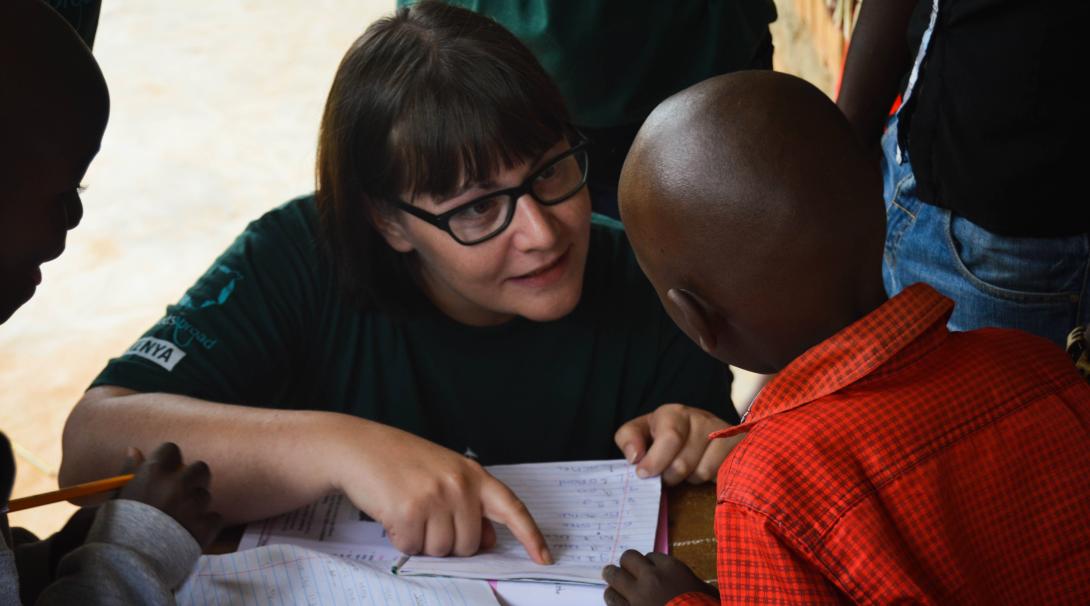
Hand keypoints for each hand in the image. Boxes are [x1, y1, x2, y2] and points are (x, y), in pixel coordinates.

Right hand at [117, 442, 222, 547]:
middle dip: (193, 479)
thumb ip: (129, 471)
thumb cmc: (118, 528)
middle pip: (200, 468)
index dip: (170, 460)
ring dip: (196, 505)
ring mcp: (194, 505)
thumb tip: (134, 449)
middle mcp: (178, 484)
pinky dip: (205, 525)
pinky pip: (215, 517)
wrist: (128, 563)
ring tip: (179, 520)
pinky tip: (189, 533)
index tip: (166, 471)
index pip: (172, 449)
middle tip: (181, 494)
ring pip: (205, 495)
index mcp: (154, 472)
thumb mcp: (119, 496)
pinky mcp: (206, 525)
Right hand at [332, 423, 551, 563]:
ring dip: (422, 541)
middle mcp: (459, 485)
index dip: (531, 535)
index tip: (544, 557)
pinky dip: (401, 539)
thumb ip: (470, 505)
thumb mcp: (445, 475)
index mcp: (473, 474)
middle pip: (469, 545)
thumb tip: (489, 540)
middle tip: (426, 517)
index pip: (512, 508)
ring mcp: (435, 497)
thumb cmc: (402, 462)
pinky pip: (413, 548)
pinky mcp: (409, 511)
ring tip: (408, 511)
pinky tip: (393, 515)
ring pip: (441, 550)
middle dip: (447, 541)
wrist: (360, 447)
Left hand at [602, 550, 717, 605]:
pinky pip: (611, 599)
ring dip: (615, 580)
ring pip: (614, 577)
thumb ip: (692, 583)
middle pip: (628, 558)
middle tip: (625, 569)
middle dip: (627, 564)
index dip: (650, 564)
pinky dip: (613, 597)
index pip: (651, 555)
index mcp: (671, 569)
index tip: (651, 571)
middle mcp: (650, 578)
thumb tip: (690, 585)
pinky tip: (616, 598)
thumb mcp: (707, 592)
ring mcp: (636, 596)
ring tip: (614, 583)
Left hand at [615, 404, 738, 484]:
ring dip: (688, 478)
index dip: (654, 460)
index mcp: (673, 413)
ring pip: (700, 473)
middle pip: (682, 463)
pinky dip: (707, 480)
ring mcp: (722, 433)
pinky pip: (719, 476)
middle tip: (665, 474)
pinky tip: (703, 469)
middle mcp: (700, 419)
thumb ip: (628, 438)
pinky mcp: (738, 448)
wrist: (704, 430)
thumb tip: (634, 456)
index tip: (643, 473)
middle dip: (668, 476)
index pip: (669, 437)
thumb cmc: (666, 434)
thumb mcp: (642, 431)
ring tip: (686, 468)